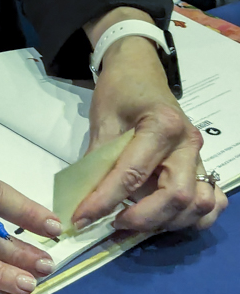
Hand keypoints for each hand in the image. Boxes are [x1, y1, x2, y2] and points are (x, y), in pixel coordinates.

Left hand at [72, 35, 228, 231]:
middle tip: (111, 224)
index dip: (105, 200)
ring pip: (197, 205)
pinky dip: (193, 218)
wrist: (140, 69)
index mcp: (162, 125)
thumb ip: (99, 159)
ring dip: (166, 222)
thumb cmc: (120, 89)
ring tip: (134, 222)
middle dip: (142, 218)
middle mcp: (188, 143)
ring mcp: (199, 156)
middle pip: (176, 197)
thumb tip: (84, 199)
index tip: (82, 217)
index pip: (133, 174)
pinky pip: (211, 202)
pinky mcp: (201, 165)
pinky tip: (166, 220)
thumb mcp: (103, 118)